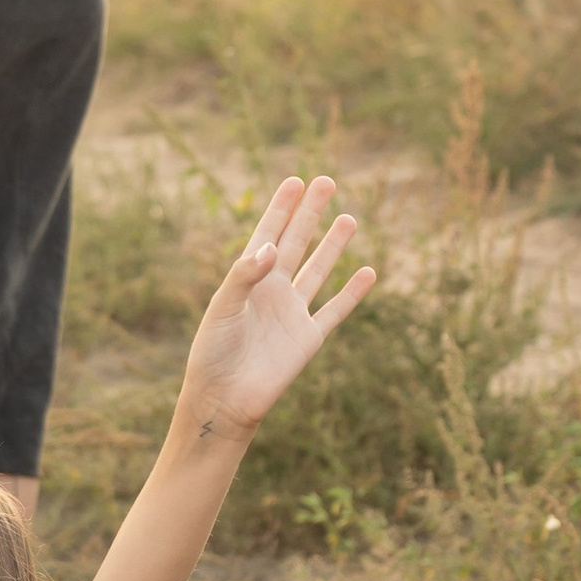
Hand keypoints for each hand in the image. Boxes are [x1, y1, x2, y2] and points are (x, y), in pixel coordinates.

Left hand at [182, 177, 377, 433]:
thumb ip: (244, 276)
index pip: (267, 235)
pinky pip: (335, 309)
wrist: (224, 399)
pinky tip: (368, 272)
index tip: (295, 181)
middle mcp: (272, 291)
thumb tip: (272, 247)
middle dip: (310, 214)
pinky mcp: (309, 337)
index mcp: (247, 280)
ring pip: (318, 270)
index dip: (281, 209)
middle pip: (296, 244)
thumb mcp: (223, 309)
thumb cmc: (213, 354)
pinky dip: (353, 292)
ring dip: (333, 245)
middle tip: (326, 181)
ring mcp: (292, 313)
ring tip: (349, 218)